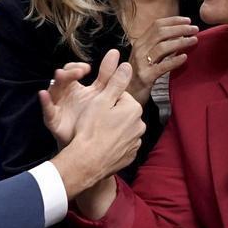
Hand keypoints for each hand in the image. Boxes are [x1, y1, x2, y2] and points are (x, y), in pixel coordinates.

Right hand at [48, 51, 144, 198]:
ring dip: (112, 129)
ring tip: (97, 134)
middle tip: (94, 120)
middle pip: (123, 113)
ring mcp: (136, 142)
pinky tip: (101, 145)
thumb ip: (116, 81)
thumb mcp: (101, 100)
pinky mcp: (130, 156)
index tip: (95, 107)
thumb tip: (127, 65)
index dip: (105, 99)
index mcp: (134, 108)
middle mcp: (140, 125)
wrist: (88, 162)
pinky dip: (114, 144)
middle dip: (111, 114)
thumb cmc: (91, 129)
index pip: (120, 96)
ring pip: (123, 129)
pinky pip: (122, 145)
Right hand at [127, 17, 198, 104]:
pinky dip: (175, 61)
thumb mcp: (146, 57)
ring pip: (162, 47)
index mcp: (140, 43)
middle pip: (161, 33)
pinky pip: (162, 66)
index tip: (188, 20)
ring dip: (180, 42)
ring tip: (194, 40)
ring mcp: (142, 63)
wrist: (126, 95)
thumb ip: (159, 46)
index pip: (157, 25)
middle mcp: (139, 50)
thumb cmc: (139, 75)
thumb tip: (180, 35)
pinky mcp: (146, 77)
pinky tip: (185, 58)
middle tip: (195, 29)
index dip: (173, 21)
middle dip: (180, 29)